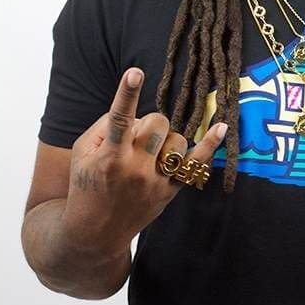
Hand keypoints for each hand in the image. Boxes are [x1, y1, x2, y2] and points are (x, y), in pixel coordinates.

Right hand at [62, 67, 227, 259]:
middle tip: (135, 137)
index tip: (135, 72)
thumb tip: (137, 112)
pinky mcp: (170, 191)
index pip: (119, 119)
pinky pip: (196, 165)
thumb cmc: (86, 184)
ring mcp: (155, 181)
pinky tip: (222, 127)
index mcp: (109, 157)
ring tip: (147, 154)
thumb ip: (106, 124)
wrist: (95, 232)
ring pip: (177, 139)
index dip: (127, 93)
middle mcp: (135, 169)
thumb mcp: (82, 151)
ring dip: (165, 139)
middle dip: (148, 122)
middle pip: (157, 122)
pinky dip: (209, 145)